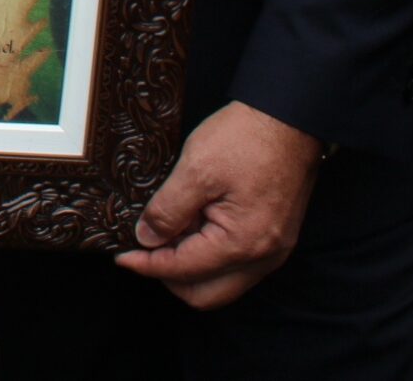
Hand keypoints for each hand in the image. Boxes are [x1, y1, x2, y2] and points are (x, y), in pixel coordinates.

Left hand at [114, 101, 321, 308]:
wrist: (289, 117)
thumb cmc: (247, 138)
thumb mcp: (195, 169)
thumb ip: (167, 210)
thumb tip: (147, 239)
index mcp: (242, 244)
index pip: (183, 271)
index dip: (147, 265)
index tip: (123, 256)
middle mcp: (263, 257)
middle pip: (206, 294)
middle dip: (169, 276)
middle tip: (144, 250)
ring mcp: (273, 249)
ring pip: (222, 281)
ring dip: (190, 265)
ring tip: (167, 230)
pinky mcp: (275, 236)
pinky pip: (237, 262)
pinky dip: (209, 253)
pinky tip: (192, 225)